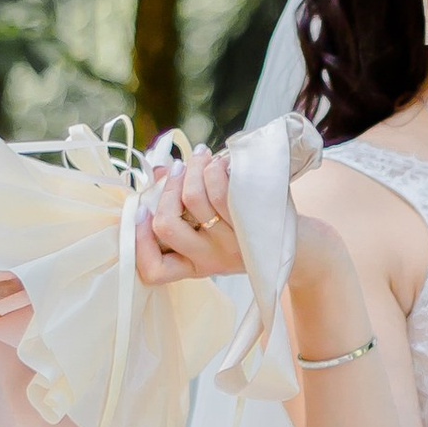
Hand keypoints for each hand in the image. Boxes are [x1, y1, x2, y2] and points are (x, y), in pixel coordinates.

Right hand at [135, 145, 245, 285]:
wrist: (289, 241)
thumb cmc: (239, 230)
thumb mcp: (207, 228)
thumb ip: (178, 203)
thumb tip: (159, 170)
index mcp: (191, 265)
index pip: (153, 270)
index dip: (138, 241)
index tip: (140, 211)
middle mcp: (209, 260)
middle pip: (167, 227)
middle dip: (167, 189)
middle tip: (177, 168)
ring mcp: (230, 245)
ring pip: (194, 200)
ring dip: (192, 169)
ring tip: (200, 156)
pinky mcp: (250, 227)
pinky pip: (222, 192)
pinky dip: (213, 169)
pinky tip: (217, 162)